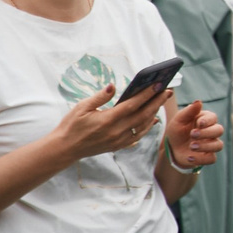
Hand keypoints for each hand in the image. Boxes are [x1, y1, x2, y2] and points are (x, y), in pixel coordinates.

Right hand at [49, 82, 170, 161]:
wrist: (64, 148)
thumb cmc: (71, 125)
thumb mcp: (82, 107)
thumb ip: (100, 97)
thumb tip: (113, 85)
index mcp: (108, 120)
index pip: (133, 104)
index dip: (147, 94)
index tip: (158, 84)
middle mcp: (116, 131)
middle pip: (143, 115)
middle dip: (157, 102)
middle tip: (168, 91)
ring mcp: (119, 140)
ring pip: (143, 126)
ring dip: (154, 113)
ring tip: (161, 101)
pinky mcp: (118, 146)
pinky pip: (138, 136)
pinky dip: (147, 127)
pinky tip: (153, 119)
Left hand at [165, 99, 224, 169]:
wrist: (172, 149)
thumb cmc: (177, 131)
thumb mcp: (179, 120)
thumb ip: (189, 111)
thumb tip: (199, 101)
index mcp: (205, 120)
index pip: (213, 118)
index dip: (207, 121)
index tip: (198, 123)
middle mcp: (211, 132)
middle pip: (219, 130)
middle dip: (206, 133)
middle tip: (192, 135)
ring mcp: (211, 144)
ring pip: (218, 145)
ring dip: (205, 146)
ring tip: (191, 146)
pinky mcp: (208, 156)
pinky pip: (212, 159)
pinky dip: (201, 159)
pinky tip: (189, 157)